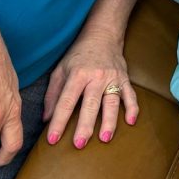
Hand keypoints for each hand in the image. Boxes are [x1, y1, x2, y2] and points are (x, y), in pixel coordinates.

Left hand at [42, 28, 137, 148]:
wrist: (102, 35)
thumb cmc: (78, 55)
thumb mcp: (60, 70)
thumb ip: (53, 95)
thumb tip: (46, 119)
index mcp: (77, 74)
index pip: (66, 101)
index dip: (59, 121)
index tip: (53, 139)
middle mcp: (96, 76)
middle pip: (90, 103)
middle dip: (85, 125)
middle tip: (80, 144)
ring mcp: (112, 77)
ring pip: (111, 101)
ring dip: (109, 121)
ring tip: (105, 138)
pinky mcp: (124, 78)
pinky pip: (130, 94)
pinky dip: (132, 108)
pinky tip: (130, 122)